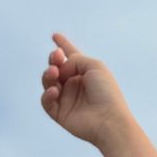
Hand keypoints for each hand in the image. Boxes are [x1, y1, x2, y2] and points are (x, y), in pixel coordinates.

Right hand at [40, 32, 132, 147]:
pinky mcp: (61, 114)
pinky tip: (55, 90)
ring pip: (48, 82)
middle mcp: (75, 86)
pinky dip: (47, 94)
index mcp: (85, 73)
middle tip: (57, 58)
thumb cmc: (107, 93)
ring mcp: (67, 100)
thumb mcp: (94, 65)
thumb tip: (59, 70)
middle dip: (54, 60)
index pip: (71, 57)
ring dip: (48, 75)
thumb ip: (74, 60)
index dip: (63, 46)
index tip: (55, 36)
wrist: (109, 120)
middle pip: (56, 68)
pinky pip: (46, 101)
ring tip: (55, 73)